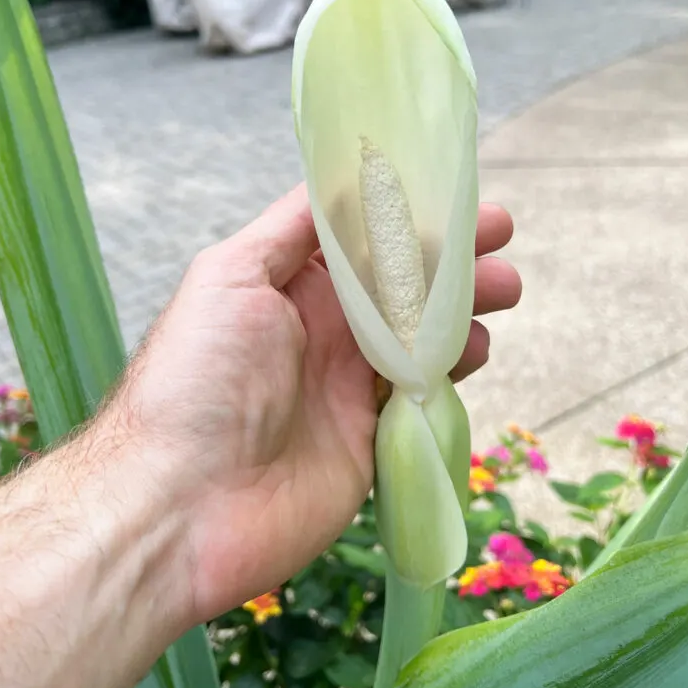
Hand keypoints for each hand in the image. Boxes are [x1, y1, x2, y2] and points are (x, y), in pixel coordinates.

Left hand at [117, 184, 520, 624]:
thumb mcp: (230, 276)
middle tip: (500, 234)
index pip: (359, 236)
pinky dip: (455, 366)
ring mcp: (347, 383)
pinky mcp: (370, 437)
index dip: (407, 211)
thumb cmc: (198, 380)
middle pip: (399, 280)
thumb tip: (339, 180)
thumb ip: (290, 229)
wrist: (183, 507)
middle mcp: (320, 328)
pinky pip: (424, 392)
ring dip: (463, 306)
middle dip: (450, 254)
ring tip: (504, 289)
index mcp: (286, 284)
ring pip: (421, 332)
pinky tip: (475, 349)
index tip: (456, 190)